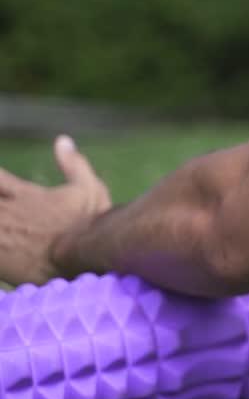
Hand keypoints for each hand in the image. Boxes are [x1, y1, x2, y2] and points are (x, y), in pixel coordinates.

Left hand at [0, 135, 110, 284]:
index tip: (4, 186)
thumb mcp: (90, 188)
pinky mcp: (0, 258)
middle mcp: (9, 211)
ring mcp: (2, 233)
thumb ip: (74, 165)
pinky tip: (4, 246)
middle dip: (2, 201)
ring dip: (2, 219)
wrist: (84, 255)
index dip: (0, 181)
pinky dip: (0, 246)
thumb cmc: (90, 222)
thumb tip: (63, 140)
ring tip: (6, 224)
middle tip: (9, 210)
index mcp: (26, 195)